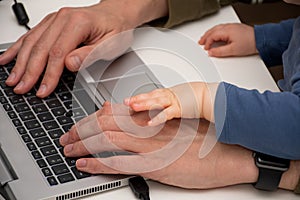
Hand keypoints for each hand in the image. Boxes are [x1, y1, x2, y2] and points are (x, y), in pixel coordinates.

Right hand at [0, 0, 167, 97]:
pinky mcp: (52, 23)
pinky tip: (9, 57)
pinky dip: (19, 48)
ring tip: (12, 79)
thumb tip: (69, 64)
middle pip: (41, 48)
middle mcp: (63, 18)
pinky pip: (31, 35)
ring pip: (32, 42)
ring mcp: (55, 20)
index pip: (58, 53)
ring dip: (20, 62)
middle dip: (29, 71)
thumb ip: (90, 54)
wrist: (116, 14)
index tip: (42, 89)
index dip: (48, 74)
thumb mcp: (110, 45)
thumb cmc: (115, 29)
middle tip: (21, 88)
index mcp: (78, 23)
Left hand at [59, 102, 298, 189]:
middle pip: (104, 124)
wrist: (230, 153)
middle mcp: (150, 130)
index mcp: (155, 119)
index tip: (80, 123)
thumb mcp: (179, 125)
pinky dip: (98, 163)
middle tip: (66, 136)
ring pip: (106, 140)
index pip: (113, 113)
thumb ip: (155, 123)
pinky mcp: (156, 166)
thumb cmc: (207, 139)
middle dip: (80, 130)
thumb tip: (135, 121)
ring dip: (82, 144)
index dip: (91, 117)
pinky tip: (84, 164)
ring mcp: (151, 148)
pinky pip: (119, 163)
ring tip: (67, 148)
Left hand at [124, 82, 218, 125]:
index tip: (130, 100)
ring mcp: (174, 101)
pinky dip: (157, 118)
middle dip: (137, 98)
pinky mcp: (180, 109)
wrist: (211, 96)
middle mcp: (170, 95)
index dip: (140, 97)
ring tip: (132, 106)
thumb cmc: (199, 97)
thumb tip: (164, 107)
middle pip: (150, 96)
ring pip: (155, 102)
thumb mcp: (181, 97)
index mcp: (169, 93)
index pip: (152, 94)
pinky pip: (167, 114)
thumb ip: (171, 102)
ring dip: (143, 104)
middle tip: (125, 101)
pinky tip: (149, 123)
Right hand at [199, 23, 257, 56]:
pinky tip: (215, 36)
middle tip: (201, 43)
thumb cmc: (249, 43)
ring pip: (216, 29)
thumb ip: (220, 52)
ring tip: (205, 39)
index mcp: (226, 31)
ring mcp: (232, 26)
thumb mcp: (233, 50)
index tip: (205, 48)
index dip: (207, 43)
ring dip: (210, 34)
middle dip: (205, 37)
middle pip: (212, 30)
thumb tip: (211, 52)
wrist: (260, 40)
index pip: (212, 36)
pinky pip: (221, 28)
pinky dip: (215, 32)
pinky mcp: (235, 28)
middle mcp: (228, 27)